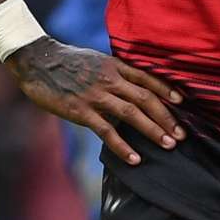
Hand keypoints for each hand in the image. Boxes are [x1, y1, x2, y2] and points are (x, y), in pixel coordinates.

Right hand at [5, 36, 185, 164]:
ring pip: (132, 114)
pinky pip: (107, 131)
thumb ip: (114, 72)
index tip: (182, 103)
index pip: (148, 78)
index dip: (166, 90)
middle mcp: (110, 79)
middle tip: (182, 134)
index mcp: (115, 66)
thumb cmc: (67, 61)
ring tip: (168, 145)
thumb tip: (129, 86)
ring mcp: (96, 95)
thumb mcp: (96, 60)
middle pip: (146, 98)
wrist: (37, 61)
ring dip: (153, 130)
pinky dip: (123, 146)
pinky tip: (134, 158)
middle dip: (167, 117)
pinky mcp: (81, 110)